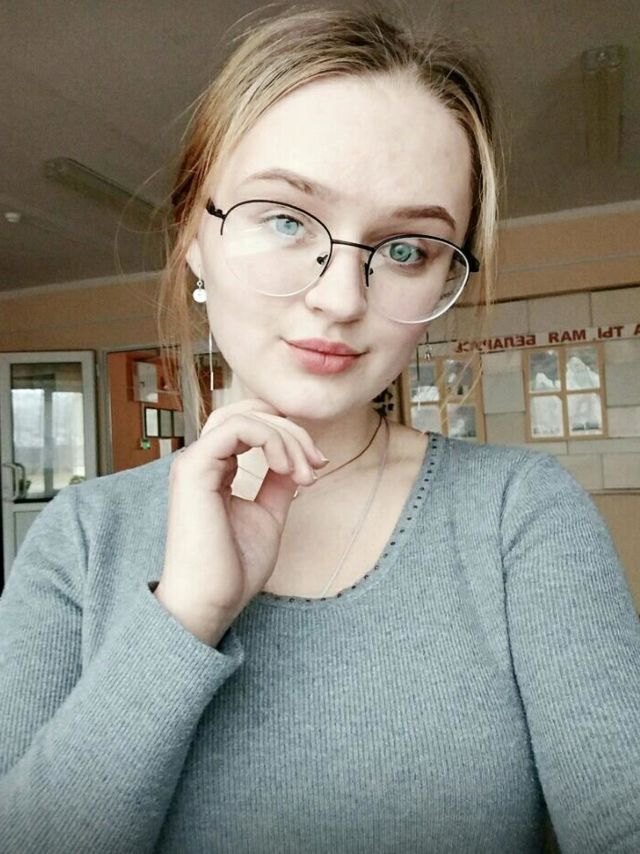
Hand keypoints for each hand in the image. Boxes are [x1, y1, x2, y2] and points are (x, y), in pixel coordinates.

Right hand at [154, 398, 328, 644]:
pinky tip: (286, 468)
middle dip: (292, 431)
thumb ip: (278, 483)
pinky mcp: (194, 468)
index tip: (317, 467)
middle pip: (249, 413)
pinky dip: (271, 440)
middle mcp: (202, 461)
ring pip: (246, 417)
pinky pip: (237, 428)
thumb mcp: (269, 515)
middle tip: (317, 465)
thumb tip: (296, 458)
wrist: (211, 602)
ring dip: (286, 437)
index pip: (251, 427)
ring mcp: (194, 462)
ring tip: (304, 473)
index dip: (289, 437)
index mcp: (215, 470)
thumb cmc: (234, 568)